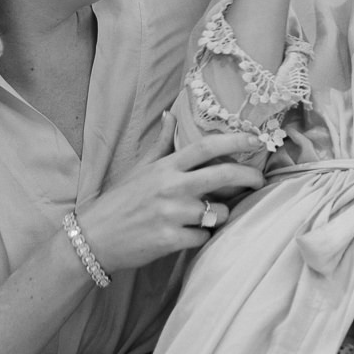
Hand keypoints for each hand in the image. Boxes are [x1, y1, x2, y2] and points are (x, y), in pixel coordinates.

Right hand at [75, 113, 264, 270]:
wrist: (93, 238)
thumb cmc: (120, 201)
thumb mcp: (139, 168)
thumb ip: (160, 143)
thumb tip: (170, 114)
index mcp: (165, 167)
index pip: (206, 146)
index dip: (235, 139)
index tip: (256, 139)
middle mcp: (171, 187)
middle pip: (223, 175)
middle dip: (249, 176)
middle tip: (259, 180)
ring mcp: (172, 214)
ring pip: (218, 212)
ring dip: (219, 215)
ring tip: (205, 216)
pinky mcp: (170, 239)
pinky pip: (203, 236)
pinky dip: (201, 236)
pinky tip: (188, 234)